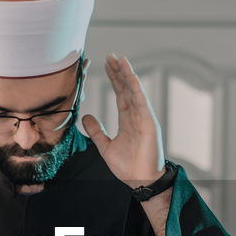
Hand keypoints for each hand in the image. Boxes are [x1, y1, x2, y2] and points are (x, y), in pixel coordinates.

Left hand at [81, 53, 165, 186]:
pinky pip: (141, 101)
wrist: (139, 180)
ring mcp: (143, 117)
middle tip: (111, 56)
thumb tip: (86, 117)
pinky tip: (130, 75)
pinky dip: (136, 87)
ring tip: (120, 59)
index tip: (107, 65)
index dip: (114, 79)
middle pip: (126, 88)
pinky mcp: (148, 122)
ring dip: (127, 74)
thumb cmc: (127, 166)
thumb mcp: (105, 146)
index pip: (120, 94)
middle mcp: (136, 115)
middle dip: (119, 71)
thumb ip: (97, 131)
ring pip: (134, 90)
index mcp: (127, 119)